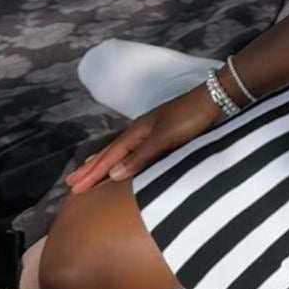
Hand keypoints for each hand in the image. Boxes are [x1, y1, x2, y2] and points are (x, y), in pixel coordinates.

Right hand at [64, 87, 221, 194]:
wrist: (217, 99)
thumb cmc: (191, 118)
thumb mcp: (165, 137)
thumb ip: (141, 156)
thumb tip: (112, 175)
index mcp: (137, 131)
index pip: (109, 157)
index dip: (92, 173)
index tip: (74, 188)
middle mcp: (140, 132)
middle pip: (110, 153)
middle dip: (91, 169)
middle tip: (70, 183)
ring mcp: (152, 133)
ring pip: (121, 152)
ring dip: (104, 163)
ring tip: (88, 171)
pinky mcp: (164, 137)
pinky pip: (135, 152)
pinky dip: (123, 160)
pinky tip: (124, 165)